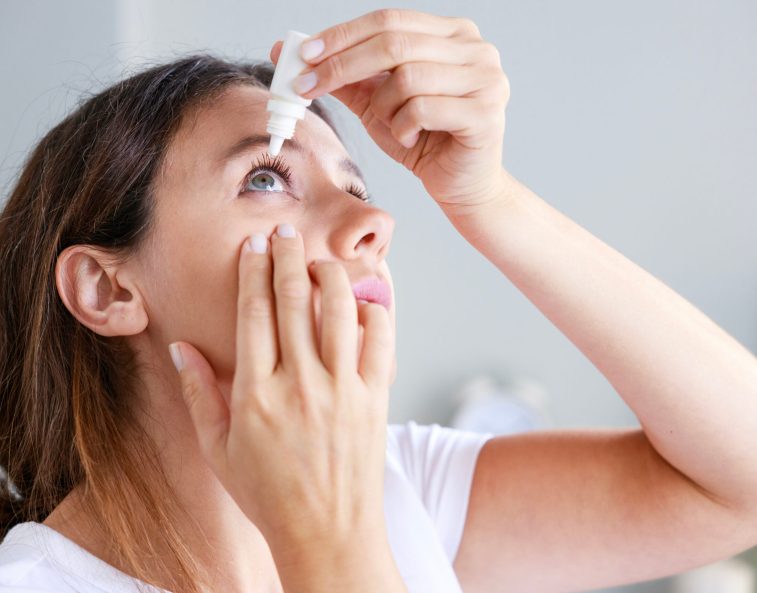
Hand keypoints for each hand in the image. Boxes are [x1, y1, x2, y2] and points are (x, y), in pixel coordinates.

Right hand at [169, 225, 393, 552]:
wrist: (328, 535)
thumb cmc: (269, 495)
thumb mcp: (220, 450)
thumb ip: (198, 395)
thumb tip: (181, 348)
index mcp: (256, 395)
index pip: (253, 314)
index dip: (253, 272)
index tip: (254, 245)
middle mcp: (299, 385)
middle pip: (294, 301)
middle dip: (288, 257)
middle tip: (285, 230)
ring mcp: (342, 391)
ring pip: (338, 311)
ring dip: (330, 275)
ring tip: (320, 260)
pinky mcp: (375, 399)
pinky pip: (380, 342)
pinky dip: (374, 313)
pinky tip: (363, 300)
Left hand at [270, 9, 510, 216]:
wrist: (461, 186)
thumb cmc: (424, 142)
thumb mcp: (377, 103)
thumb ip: (346, 77)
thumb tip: (293, 52)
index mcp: (452, 34)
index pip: (388, 20)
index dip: (343, 35)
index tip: (304, 54)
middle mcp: (475, 48)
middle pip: (394, 42)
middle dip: (342, 65)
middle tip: (307, 86)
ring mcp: (486, 79)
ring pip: (407, 78)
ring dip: (383, 107)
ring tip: (391, 125)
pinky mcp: (485, 113)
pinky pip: (422, 108)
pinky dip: (403, 127)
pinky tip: (410, 139)